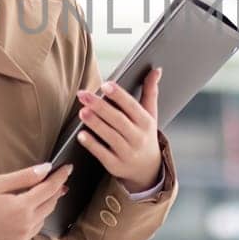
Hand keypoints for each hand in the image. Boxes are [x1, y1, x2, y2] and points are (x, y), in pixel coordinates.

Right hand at [0, 161, 73, 239]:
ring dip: (47, 205)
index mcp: (22, 207)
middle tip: (59, 180)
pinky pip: (33, 231)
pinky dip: (36, 219)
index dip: (60, 177)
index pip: (50, 188)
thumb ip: (24, 177)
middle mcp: (25, 225)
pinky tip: (31, 212)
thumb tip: (46, 168)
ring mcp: (21, 238)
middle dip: (56, 191)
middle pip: (50, 204)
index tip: (68, 168)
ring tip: (45, 194)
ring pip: (43, 219)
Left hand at [75, 67, 161, 192]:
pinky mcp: (116, 165)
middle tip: (83, 95)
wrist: (148, 169)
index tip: (106, 84)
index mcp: (146, 122)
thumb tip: (156, 70)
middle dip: (100, 107)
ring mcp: (127, 153)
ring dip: (95, 123)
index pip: (132, 106)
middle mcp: (138, 138)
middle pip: (118, 120)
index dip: (119, 95)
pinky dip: (92, 145)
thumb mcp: (150, 114)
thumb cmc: (145, 135)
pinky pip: (103, 154)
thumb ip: (150, 91)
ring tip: (82, 111)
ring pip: (110, 136)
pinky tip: (81, 135)